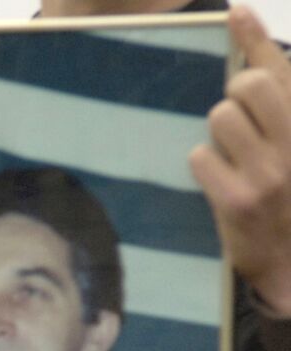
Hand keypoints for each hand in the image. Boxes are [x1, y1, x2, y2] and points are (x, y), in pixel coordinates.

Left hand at [189, 6, 290, 314]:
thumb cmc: (289, 192)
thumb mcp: (290, 142)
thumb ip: (278, 91)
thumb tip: (245, 30)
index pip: (281, 69)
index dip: (254, 37)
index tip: (235, 12)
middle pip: (248, 85)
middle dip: (236, 94)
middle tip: (244, 121)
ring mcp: (269, 173)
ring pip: (220, 117)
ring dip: (220, 134)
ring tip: (238, 158)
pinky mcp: (238, 201)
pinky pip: (199, 156)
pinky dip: (206, 166)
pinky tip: (224, 183)